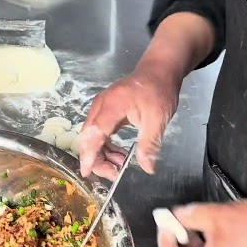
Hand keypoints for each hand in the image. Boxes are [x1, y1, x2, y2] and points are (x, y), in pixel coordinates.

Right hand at [78, 66, 181, 180]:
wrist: (158, 71)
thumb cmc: (158, 91)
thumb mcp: (158, 120)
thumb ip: (149, 144)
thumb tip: (147, 168)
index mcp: (112, 105)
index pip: (95, 132)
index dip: (90, 154)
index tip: (87, 171)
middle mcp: (100, 106)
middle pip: (88, 137)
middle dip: (96, 158)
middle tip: (113, 174)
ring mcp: (100, 108)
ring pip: (91, 136)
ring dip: (101, 154)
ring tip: (119, 165)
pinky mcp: (104, 111)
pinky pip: (97, 132)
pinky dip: (105, 146)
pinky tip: (118, 154)